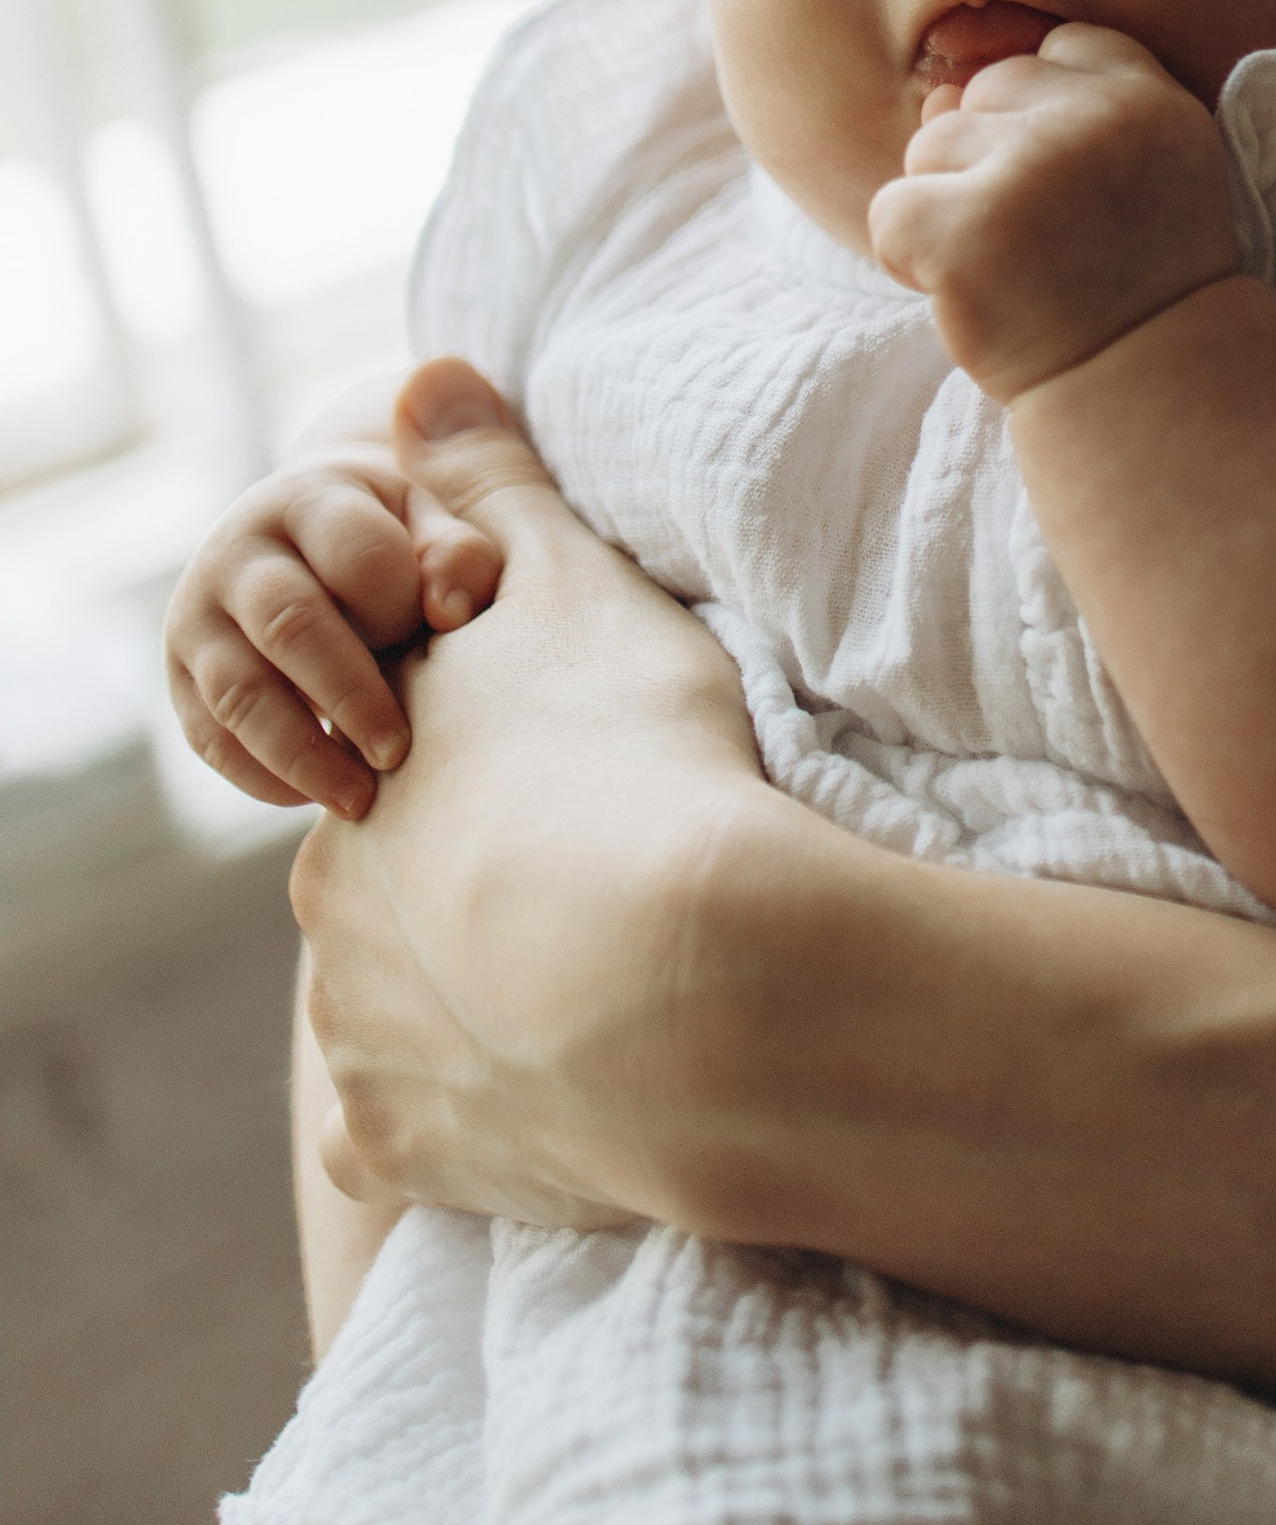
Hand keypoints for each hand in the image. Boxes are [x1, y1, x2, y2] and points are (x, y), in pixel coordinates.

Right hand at [167, 440, 499, 818]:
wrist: (307, 542)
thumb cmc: (393, 544)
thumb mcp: (430, 528)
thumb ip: (457, 558)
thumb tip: (449, 611)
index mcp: (311, 499)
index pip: (355, 552)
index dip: (402, 605)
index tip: (447, 648)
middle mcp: (238, 552)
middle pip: (288, 624)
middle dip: (349, 696)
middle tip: (398, 752)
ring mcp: (197, 616)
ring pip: (238, 692)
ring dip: (301, 754)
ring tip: (360, 798)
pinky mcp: (180, 677)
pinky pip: (210, 739)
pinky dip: (264, 777)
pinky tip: (318, 795)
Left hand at [296, 361, 767, 1224]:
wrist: (693, 986)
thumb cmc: (635, 763)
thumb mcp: (570, 587)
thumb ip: (495, 485)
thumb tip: (419, 371)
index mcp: (366, 779)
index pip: (407, 765)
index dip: (493, 769)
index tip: (577, 778)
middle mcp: (332, 909)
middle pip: (396, 891)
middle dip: (476, 886)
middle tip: (603, 878)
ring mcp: (363, 1043)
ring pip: (400, 1013)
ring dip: (478, 1001)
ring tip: (607, 988)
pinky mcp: (407, 1153)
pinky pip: (418, 1140)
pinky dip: (475, 1121)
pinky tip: (553, 1096)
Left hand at [867, 24, 1241, 398]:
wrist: (1144, 394)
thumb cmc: (1130, 285)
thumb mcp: (1133, 177)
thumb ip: (1055, 115)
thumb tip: (936, 93)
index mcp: (1150, 99)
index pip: (1057, 50)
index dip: (1043, 118)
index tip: (1073, 190)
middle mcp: (1095, 120)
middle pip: (983, 92)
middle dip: (989, 163)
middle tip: (1040, 243)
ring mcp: (1032, 170)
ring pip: (930, 146)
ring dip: (948, 211)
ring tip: (1010, 271)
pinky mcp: (968, 229)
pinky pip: (892, 210)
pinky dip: (909, 260)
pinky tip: (969, 295)